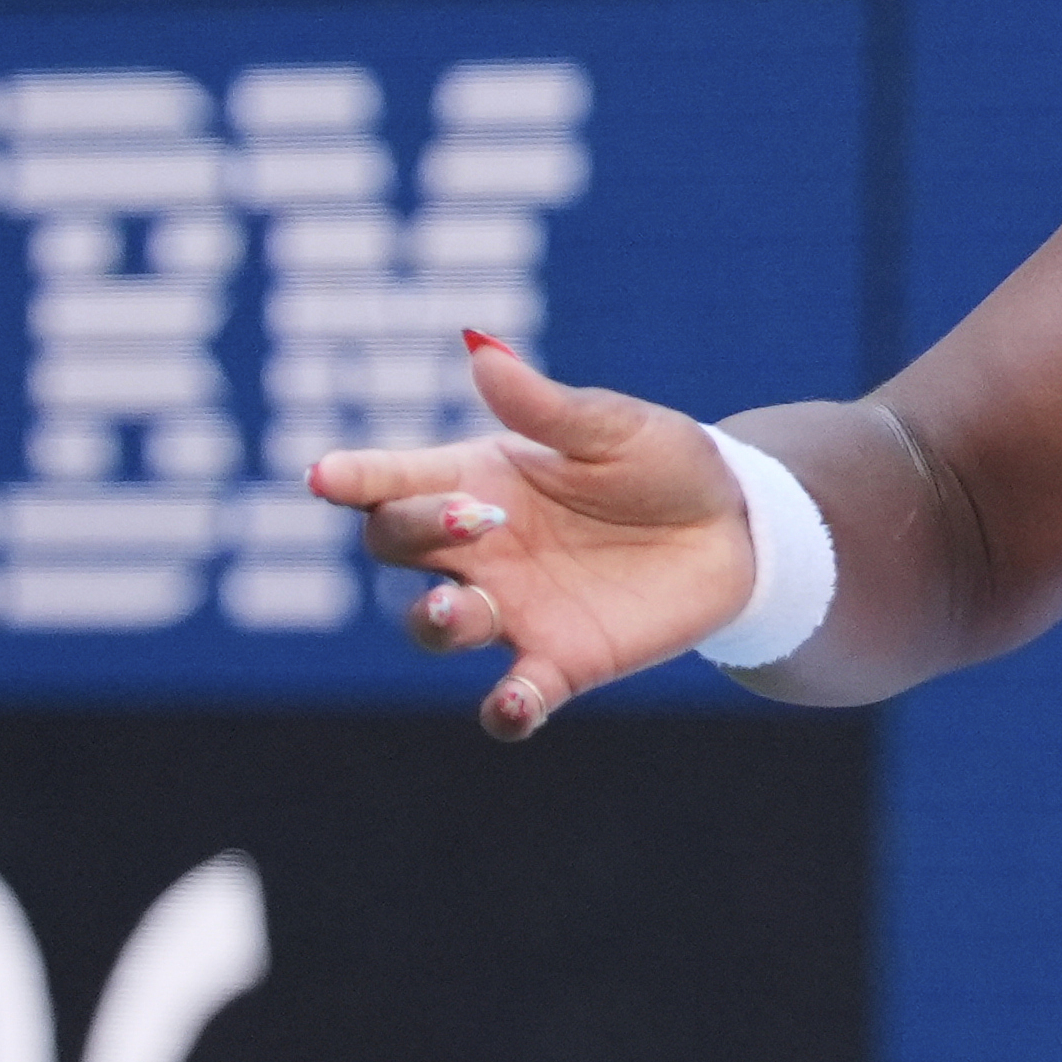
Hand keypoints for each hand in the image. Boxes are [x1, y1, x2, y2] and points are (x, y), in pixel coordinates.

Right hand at [303, 336, 757, 740]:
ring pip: (435, 626)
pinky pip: (514, 700)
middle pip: (396, 546)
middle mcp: (480, 549)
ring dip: (432, 620)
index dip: (354, 478)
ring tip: (451, 606)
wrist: (737, 531)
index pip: (394, 479)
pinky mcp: (562, 662)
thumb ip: (547, 407)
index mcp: (479, 479)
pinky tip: (514, 704)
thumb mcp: (615, 428)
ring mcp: (514, 608)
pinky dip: (506, 709)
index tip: (324, 476)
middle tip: (470, 517)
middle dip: (412, 531)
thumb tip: (483, 352)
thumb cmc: (664, 464)